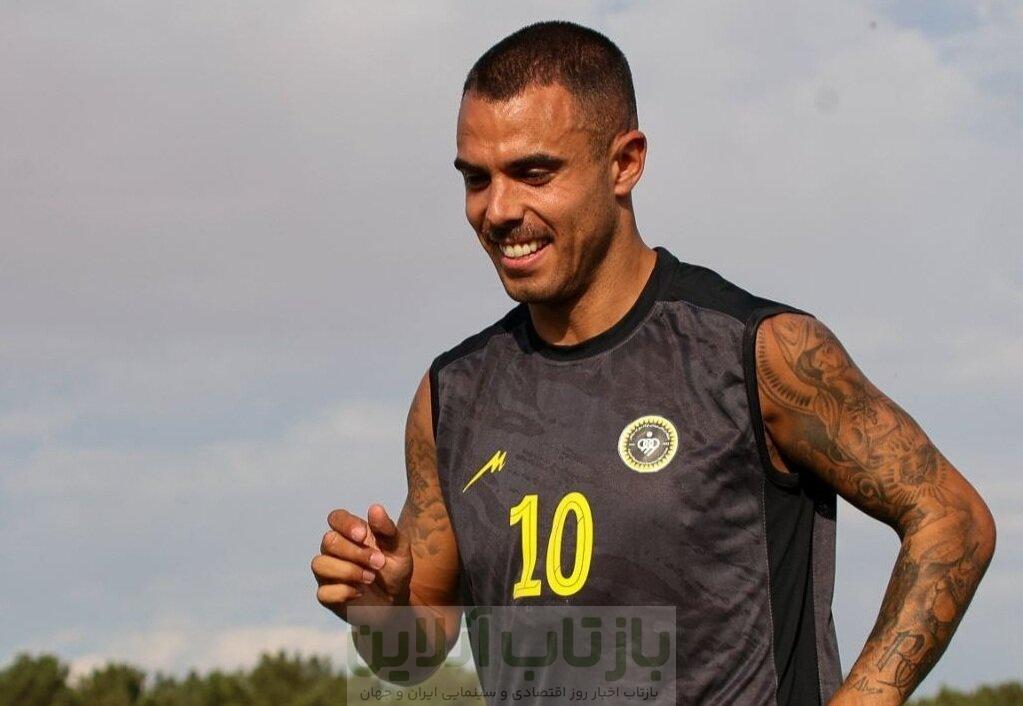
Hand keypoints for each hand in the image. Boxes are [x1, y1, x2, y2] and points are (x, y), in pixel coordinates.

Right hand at [312, 504, 412, 619]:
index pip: (336, 518)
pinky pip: (323, 591)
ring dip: (348, 571)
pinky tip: (359, 592)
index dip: (346, 524)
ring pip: (320, 564)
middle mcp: (335, 550)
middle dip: (355, 552)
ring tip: (370, 577)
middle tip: (379, 562)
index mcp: (350, 533)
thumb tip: (375, 508)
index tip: (363, 535)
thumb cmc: (395, 568)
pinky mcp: (326, 595)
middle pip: (329, 541)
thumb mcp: (399, 547)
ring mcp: (328, 572)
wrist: (397, 600)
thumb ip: (387, 529)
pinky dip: (343, 592)